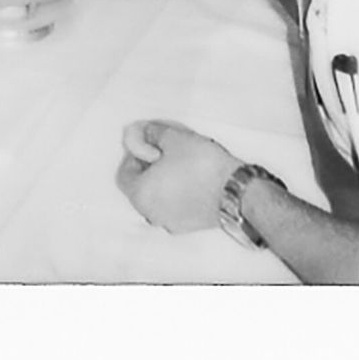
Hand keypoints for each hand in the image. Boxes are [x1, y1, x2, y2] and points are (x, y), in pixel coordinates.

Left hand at [115, 120, 237, 233]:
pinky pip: (174, 208)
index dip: (133, 156)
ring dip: (163, 183)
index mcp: (141, 195)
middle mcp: (151, 213)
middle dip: (148, 170)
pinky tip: (191, 180)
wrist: (234, 191)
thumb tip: (145, 132)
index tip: (146, 146)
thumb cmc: (201, 166)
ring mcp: (170, 223)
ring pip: (158, 199)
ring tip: (179, 165)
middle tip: (162, 153)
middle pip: (140, 188)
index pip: (123, 175)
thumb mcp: (173, 138)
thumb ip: (152, 134)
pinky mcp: (189, 227)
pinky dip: (177, 195)